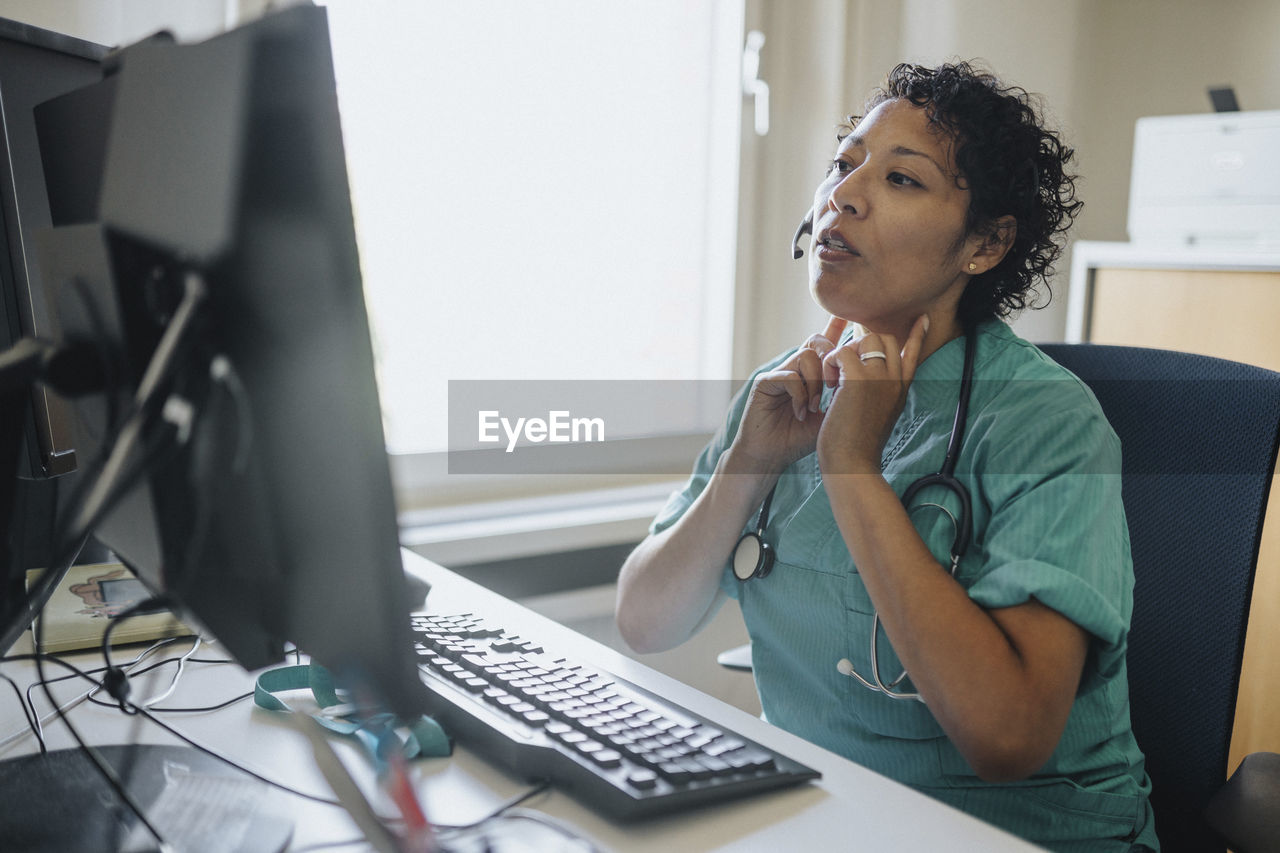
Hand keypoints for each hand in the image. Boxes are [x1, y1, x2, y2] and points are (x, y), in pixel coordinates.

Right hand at [728, 316, 848, 474]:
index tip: (849, 312)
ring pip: (806, 356)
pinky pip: (789, 376)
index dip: (837, 325)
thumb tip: (871, 377)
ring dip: (816, 383)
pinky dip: (799, 395)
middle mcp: (795, 367)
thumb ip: (845, 394)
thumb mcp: (832, 415)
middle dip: (832, 360)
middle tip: (835, 387)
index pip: (826, 341)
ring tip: (815, 407)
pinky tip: (800, 413)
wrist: (772, 456)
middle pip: (818, 342)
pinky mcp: (765, 382)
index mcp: (811, 373)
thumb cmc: (800, 438)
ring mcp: (779, 372)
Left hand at [817, 314, 928, 475]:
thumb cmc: (858, 447)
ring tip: (834, 380)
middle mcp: (895, 381)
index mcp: (901, 390)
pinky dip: (829, 364)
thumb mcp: (877, 417)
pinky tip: (828, 385)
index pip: (914, 355)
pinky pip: (842, 351)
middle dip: (861, 344)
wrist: (853, 465)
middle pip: (886, 338)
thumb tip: (865, 381)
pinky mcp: (859, 381)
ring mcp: (880, 379)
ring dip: (843, 353)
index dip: (917, 336)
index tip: (922, 319)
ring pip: (865, 340)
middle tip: (844, 369)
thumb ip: (878, 395)